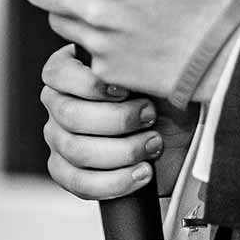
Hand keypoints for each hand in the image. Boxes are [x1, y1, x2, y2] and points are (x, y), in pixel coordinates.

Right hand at [40, 45, 196, 200]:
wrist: (183, 135)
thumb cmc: (165, 95)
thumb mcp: (153, 67)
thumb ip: (134, 56)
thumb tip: (127, 56)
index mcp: (70, 68)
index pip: (57, 74)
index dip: (91, 86)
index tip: (127, 91)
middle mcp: (58, 101)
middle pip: (69, 116)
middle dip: (119, 121)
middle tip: (150, 116)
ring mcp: (58, 138)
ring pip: (76, 151)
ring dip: (124, 151)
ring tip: (153, 144)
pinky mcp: (67, 171)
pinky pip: (78, 182)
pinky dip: (115, 181)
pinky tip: (141, 172)